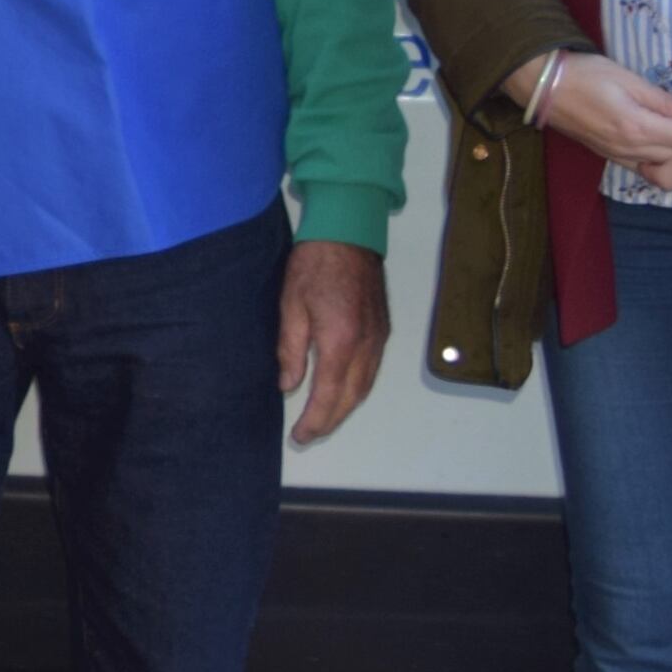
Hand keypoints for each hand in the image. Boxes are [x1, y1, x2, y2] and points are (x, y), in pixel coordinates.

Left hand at [275, 240, 387, 446]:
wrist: (348, 235)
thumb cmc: (314, 266)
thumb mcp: (290, 307)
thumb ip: (291, 351)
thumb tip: (288, 386)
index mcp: (340, 342)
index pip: (328, 395)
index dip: (315, 420)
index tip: (299, 436)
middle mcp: (366, 346)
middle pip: (351, 397)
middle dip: (331, 421)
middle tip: (308, 435)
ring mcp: (379, 339)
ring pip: (365, 387)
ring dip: (345, 408)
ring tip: (323, 420)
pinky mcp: (383, 331)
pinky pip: (372, 371)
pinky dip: (357, 389)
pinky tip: (341, 393)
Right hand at [505, 47, 671, 172]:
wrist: (542, 85)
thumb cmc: (586, 73)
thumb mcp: (629, 79)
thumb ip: (666, 102)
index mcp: (638, 127)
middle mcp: (629, 148)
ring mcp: (617, 155)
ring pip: (662, 167)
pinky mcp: (608, 156)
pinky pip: (643, 167)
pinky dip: (662, 162)